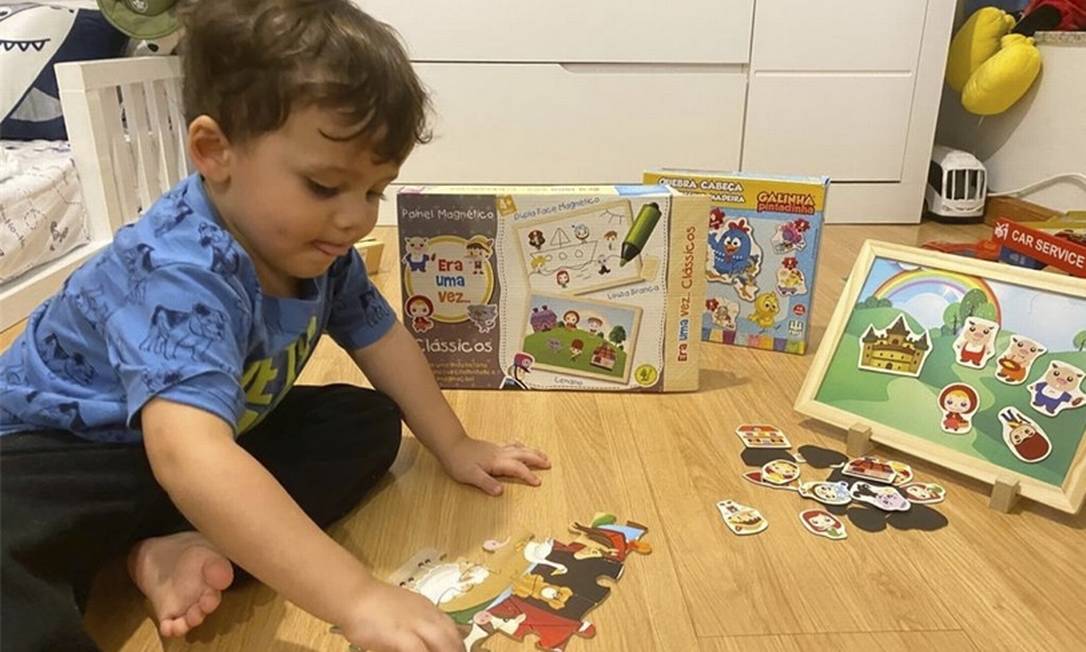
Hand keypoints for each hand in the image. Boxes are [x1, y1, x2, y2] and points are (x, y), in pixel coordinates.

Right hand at [338, 582, 462, 651]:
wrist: (354, 596)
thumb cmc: (373, 605)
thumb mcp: (402, 610)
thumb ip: (415, 623)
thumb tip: (423, 641)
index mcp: (427, 609)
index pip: (451, 627)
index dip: (458, 643)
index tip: (458, 651)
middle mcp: (426, 615)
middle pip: (452, 637)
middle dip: (457, 650)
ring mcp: (415, 624)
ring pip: (443, 644)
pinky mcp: (401, 635)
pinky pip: (420, 651)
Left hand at [438, 438, 549, 495]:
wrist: (450, 445)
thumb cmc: (459, 462)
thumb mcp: (471, 476)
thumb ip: (486, 483)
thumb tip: (500, 492)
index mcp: (497, 462)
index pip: (517, 468)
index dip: (528, 475)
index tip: (538, 482)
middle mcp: (500, 454)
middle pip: (522, 455)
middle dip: (536, 459)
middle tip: (548, 464)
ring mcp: (497, 449)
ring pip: (518, 449)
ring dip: (531, 452)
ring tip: (542, 455)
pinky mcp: (492, 448)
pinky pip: (511, 445)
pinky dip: (520, 446)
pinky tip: (520, 446)